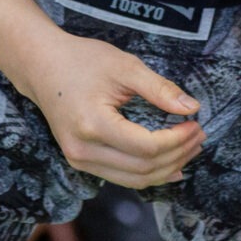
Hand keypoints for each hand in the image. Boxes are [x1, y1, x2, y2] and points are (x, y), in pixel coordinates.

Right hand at [10, 30, 205, 189]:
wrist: (41, 66)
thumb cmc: (82, 60)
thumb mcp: (124, 66)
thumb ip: (159, 88)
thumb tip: (192, 108)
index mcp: (92, 124)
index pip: (146, 147)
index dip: (177, 140)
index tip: (196, 124)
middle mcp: (82, 150)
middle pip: (143, 168)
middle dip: (177, 155)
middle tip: (199, 135)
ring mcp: (79, 160)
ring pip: (134, 180)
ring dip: (166, 168)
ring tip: (190, 149)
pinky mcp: (81, 161)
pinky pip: (122, 177)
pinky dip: (148, 173)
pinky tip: (170, 165)